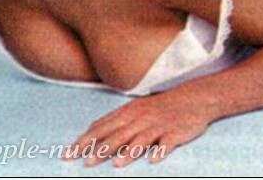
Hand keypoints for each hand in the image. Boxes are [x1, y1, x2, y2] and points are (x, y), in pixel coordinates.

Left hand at [64, 90, 212, 167]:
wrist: (192, 98)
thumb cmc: (159, 107)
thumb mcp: (135, 109)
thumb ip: (114, 122)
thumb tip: (90, 134)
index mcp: (128, 112)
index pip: (102, 127)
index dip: (85, 141)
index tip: (69, 153)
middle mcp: (141, 118)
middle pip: (118, 134)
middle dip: (101, 148)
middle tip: (86, 162)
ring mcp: (158, 125)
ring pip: (141, 139)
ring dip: (129, 152)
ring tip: (116, 164)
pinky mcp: (175, 132)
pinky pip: (167, 142)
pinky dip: (160, 151)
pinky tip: (153, 160)